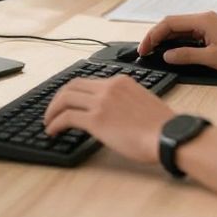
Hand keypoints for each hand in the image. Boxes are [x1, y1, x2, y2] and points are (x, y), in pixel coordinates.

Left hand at [43, 75, 174, 163]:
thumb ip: (124, 101)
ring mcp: (101, 102)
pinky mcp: (96, 119)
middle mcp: (108, 87)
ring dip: (52, 111)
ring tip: (48, 122)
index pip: (88, 81)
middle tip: (52, 111)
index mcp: (120, 81)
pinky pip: (67, 117)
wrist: (168, 135)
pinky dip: (55, 123)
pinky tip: (53, 131)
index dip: (72, 92)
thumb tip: (112, 112)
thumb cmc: (161, 126)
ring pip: (65, 99)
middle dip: (57, 98)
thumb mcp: (142, 102)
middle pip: (71, 86)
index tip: (67, 101)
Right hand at [137, 11, 216, 73]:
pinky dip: (178, 41)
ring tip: (154, 51)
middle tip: (145, 51)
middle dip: (156, 36)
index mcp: (203, 20)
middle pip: (172, 24)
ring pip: (180, 29)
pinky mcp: (213, 31)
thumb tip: (167, 55)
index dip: (153, 35)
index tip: (144, 49)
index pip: (169, 23)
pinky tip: (173, 50)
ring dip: (166, 39)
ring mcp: (209, 24)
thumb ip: (186, 56)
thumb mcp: (211, 58)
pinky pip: (190, 33)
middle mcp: (204, 18)